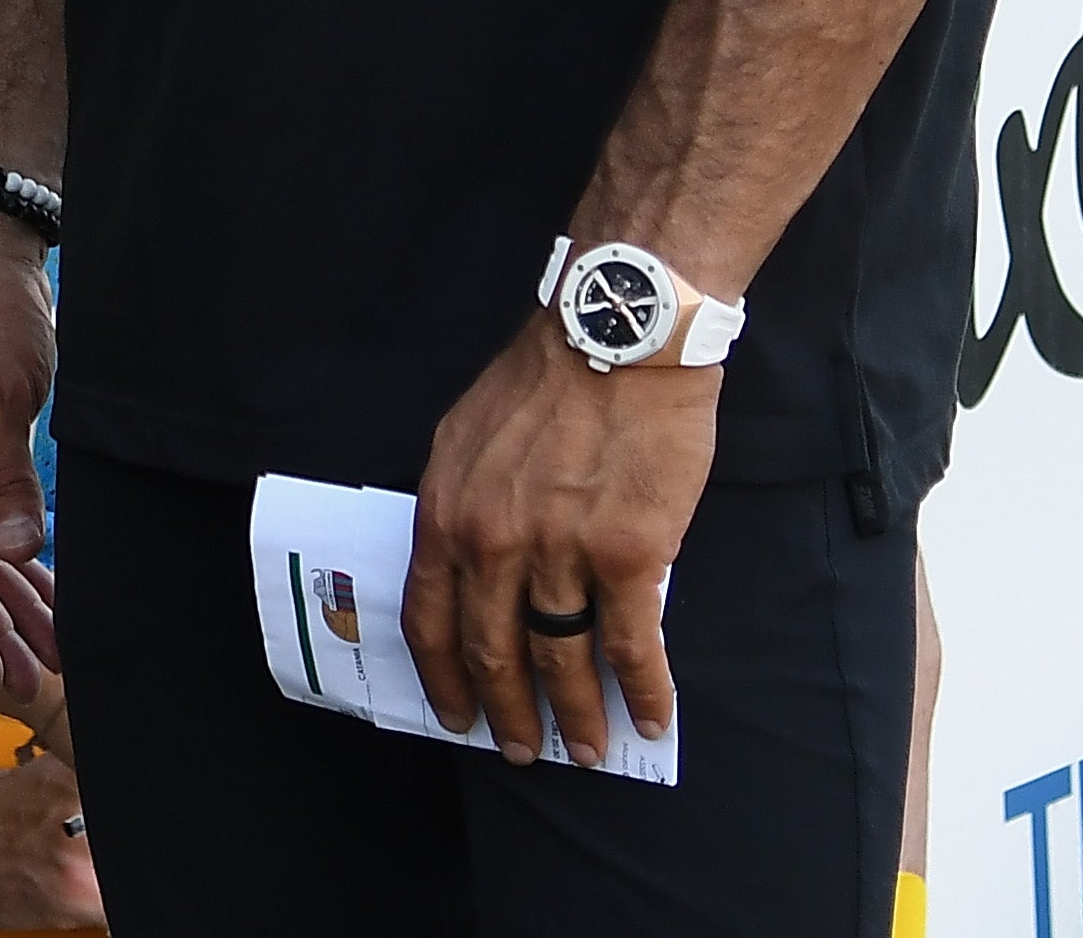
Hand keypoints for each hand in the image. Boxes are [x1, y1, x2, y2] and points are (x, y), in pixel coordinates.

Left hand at [398, 328, 717, 767]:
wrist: (619, 331)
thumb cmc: (548, 377)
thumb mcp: (469, 437)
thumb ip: (464, 505)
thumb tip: (470, 568)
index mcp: (446, 510)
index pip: (430, 620)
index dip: (443, 679)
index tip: (457, 718)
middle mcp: (493, 540)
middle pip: (492, 652)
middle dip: (510, 713)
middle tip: (524, 751)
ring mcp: (560, 551)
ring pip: (561, 659)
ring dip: (577, 716)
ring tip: (591, 750)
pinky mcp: (630, 555)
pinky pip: (633, 645)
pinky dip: (644, 691)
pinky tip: (651, 718)